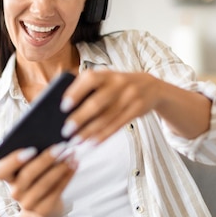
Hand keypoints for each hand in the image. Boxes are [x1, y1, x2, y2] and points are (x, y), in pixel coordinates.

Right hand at [0, 144, 76, 216]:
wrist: (43, 208)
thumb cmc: (36, 178)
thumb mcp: (29, 167)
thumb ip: (32, 152)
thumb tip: (47, 135)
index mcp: (7, 177)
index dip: (13, 161)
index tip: (31, 149)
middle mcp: (14, 192)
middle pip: (27, 175)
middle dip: (45, 159)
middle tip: (60, 146)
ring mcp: (28, 203)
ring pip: (44, 184)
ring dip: (60, 167)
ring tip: (71, 154)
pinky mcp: (43, 210)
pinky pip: (57, 191)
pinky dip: (67, 175)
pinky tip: (74, 164)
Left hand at [61, 69, 210, 142]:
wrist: (151, 86)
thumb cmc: (118, 84)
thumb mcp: (107, 78)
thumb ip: (88, 86)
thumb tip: (64, 106)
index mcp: (107, 74)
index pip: (90, 79)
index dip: (76, 92)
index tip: (63, 106)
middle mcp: (119, 84)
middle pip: (97, 103)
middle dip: (80, 118)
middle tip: (66, 130)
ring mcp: (129, 97)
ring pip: (107, 118)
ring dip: (90, 131)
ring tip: (76, 141)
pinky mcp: (136, 110)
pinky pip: (118, 125)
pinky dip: (104, 135)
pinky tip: (92, 143)